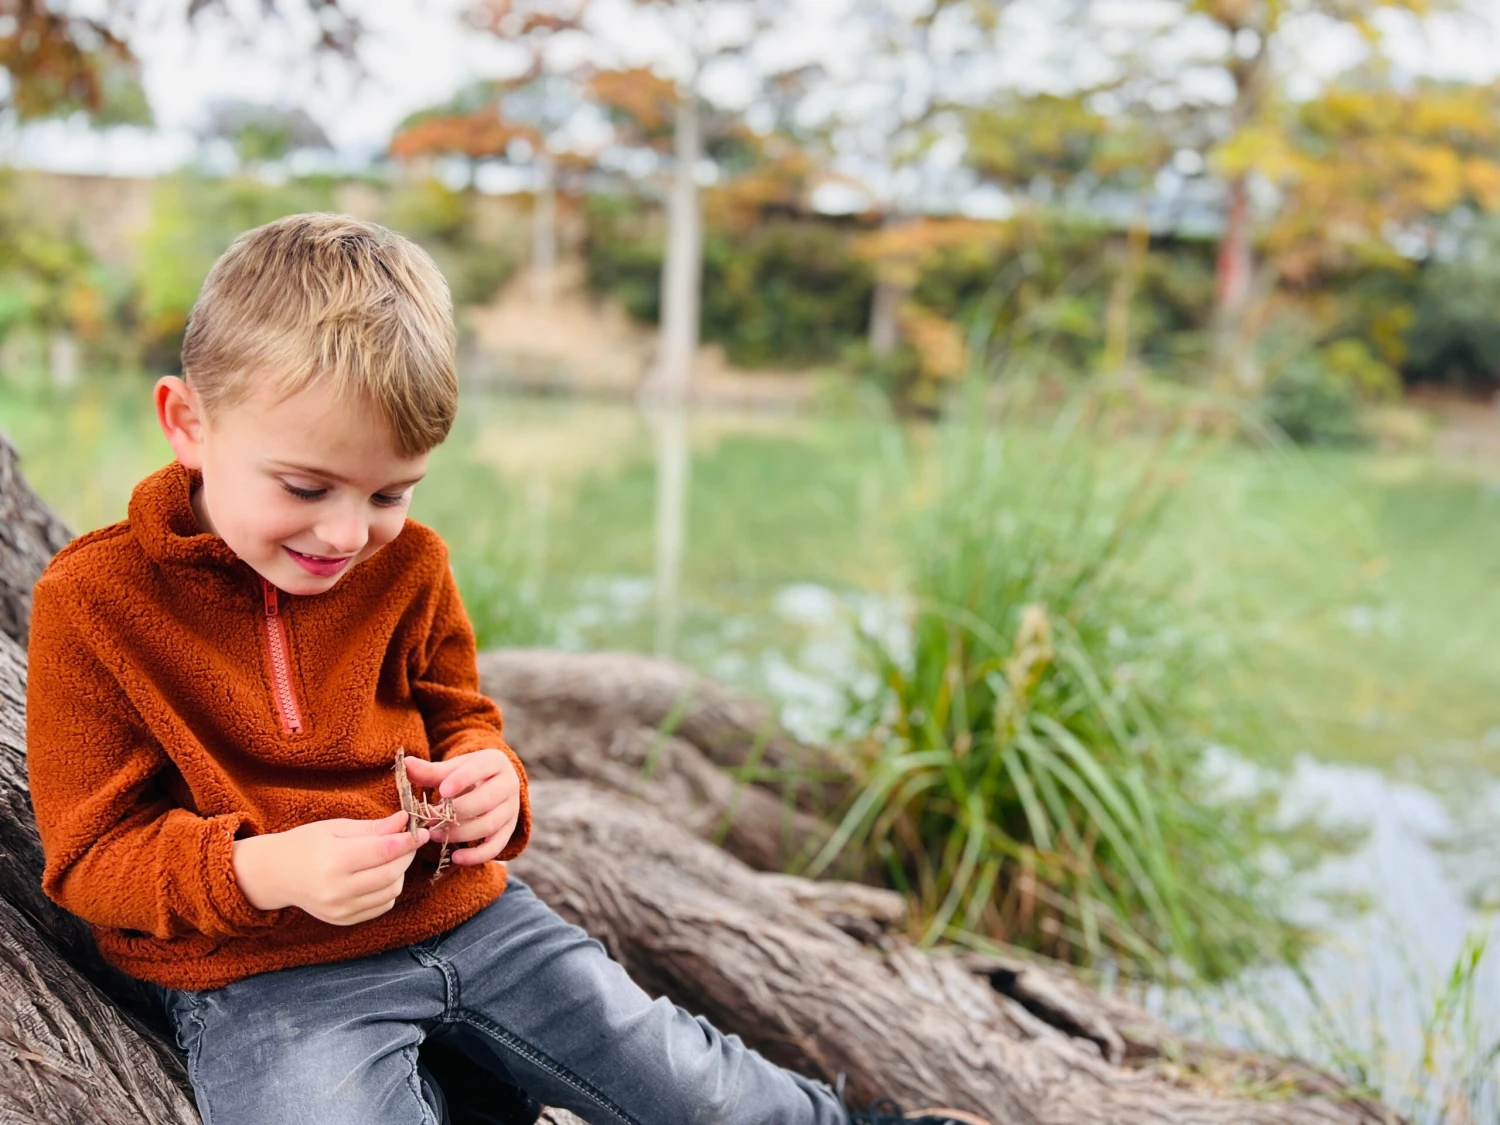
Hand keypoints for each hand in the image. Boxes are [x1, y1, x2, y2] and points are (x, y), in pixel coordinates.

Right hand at [232, 811, 428, 926]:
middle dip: (407, 855)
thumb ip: (373, 827)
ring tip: (391, 857)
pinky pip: (382, 907)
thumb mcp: (336, 828)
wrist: (275, 874)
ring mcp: (340, 909)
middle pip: (391, 873)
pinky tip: (379, 875)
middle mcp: (337, 890)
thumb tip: (405, 821)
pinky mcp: (343, 920)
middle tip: (408, 841)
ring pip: (391, 892)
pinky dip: (388, 890)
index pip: (384, 851)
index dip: (408, 841)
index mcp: (333, 861)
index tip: (421, 831)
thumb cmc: (305, 844)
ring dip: (399, 873)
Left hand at [401, 750, 520, 867]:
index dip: (461, 780)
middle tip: (430, 820)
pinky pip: (496, 846)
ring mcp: (511, 809)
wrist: (493, 784)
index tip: (441, 791)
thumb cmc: (468, 775)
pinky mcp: (509, 830)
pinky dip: (477, 855)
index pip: (480, 769)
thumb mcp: (452, 769)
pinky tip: (456, 857)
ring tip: (434, 835)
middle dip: (455, 812)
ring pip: (489, 825)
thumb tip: (406, 764)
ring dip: (460, 833)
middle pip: (486, 800)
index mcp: (495, 763)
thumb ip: (430, 770)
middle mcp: (509, 785)